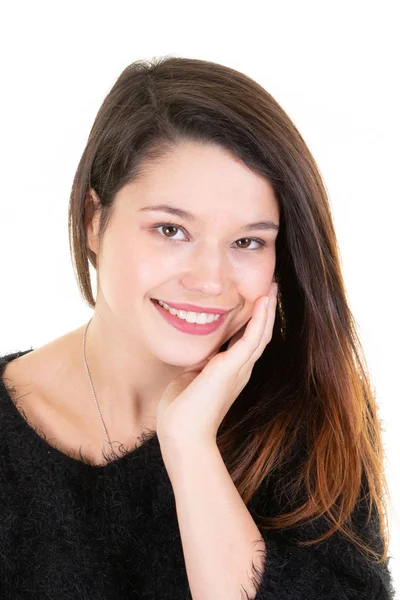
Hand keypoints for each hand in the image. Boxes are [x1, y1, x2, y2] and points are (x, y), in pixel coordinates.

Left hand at [156, 283, 278, 450]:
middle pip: (260, 335)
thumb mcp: (192, 377)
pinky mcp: (231, 367)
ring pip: (260, 334)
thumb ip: (200, 363)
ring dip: (267, 310)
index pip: (246, 341)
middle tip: (271, 288)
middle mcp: (240, 369)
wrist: (182, 434)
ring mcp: (238, 369)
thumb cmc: (182, 411)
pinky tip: (264, 302)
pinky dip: (259, 319)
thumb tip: (200, 351)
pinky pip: (251, 339)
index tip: (255, 301)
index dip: (253, 321)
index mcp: (231, 372)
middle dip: (265, 312)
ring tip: (273, 289)